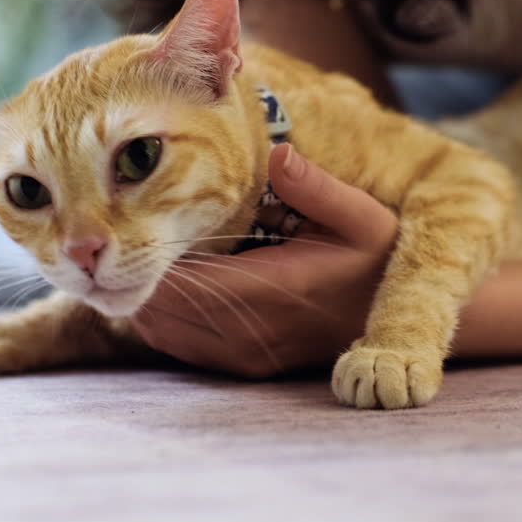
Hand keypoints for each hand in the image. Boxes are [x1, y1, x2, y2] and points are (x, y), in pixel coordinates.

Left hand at [131, 143, 398, 377]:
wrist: (405, 323)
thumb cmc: (378, 261)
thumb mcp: (361, 216)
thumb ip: (316, 187)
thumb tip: (278, 155)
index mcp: (269, 292)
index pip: (179, 282)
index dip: (144, 255)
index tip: (125, 221)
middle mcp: (249, 335)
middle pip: (157, 309)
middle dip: (133, 272)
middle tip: (116, 231)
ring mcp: (245, 357)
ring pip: (160, 331)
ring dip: (144, 294)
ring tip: (134, 252)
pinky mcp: (245, 366)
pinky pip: (180, 346)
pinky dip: (162, 316)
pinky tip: (165, 281)